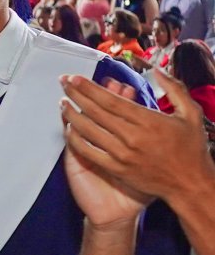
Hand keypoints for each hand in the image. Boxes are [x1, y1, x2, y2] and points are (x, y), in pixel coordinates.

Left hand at [61, 72, 213, 208]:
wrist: (190, 184)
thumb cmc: (191, 149)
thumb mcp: (191, 114)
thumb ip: (175, 89)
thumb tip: (156, 71)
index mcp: (148, 120)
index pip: (110, 100)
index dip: (89, 88)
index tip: (75, 78)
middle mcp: (133, 136)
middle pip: (96, 111)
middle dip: (76, 94)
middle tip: (63, 83)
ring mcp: (122, 154)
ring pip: (89, 130)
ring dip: (72, 115)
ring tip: (63, 103)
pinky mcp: (117, 169)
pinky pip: (89, 151)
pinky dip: (76, 139)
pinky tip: (69, 129)